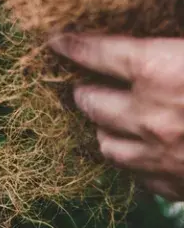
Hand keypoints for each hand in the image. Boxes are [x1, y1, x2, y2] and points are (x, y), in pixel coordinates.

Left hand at [49, 34, 183, 199]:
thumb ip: (171, 46)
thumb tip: (148, 44)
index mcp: (160, 71)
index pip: (98, 52)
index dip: (74, 45)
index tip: (56, 41)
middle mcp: (150, 117)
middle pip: (92, 103)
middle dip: (85, 92)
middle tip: (85, 86)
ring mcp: (161, 157)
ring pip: (107, 145)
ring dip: (104, 130)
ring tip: (110, 120)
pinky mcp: (175, 186)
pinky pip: (139, 176)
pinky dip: (138, 163)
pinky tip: (146, 153)